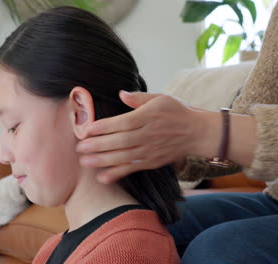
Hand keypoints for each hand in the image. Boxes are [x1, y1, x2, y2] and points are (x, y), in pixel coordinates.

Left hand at [76, 91, 203, 182]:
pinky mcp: (151, 162)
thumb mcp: (160, 98)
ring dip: (102, 161)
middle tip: (79, 148)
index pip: (121, 123)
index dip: (103, 127)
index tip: (86, 130)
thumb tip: (121, 94)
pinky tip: (102, 178)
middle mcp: (147, 135)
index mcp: (147, 117)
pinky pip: (132, 169)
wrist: (198, 132)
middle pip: (119, 142)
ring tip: (85, 162)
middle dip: (97, 145)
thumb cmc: (177, 112)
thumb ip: (139, 98)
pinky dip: (117, 174)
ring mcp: (149, 151)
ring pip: (123, 157)